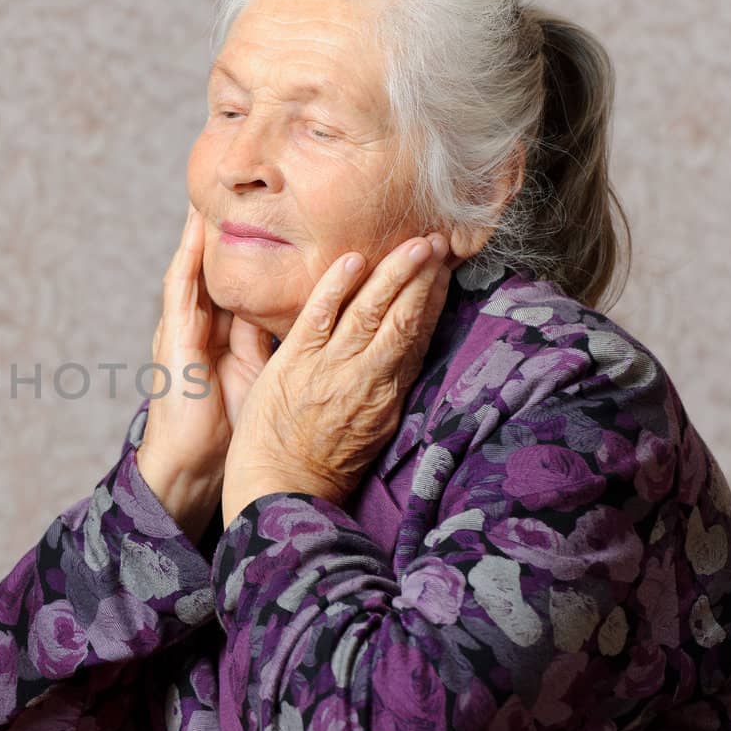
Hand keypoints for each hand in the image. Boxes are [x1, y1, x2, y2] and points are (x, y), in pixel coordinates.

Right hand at [137, 204, 274, 537]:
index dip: (263, 242)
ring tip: (212, 186)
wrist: (195, 465)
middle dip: (232, 222)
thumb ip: (277, 340)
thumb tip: (315, 314)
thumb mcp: (265, 374)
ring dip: (205, 227)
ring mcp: (185, 327)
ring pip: (199, 264)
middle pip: (221, 262)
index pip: (249, 276)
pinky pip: (180, 288)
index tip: (278, 207)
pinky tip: (195, 227)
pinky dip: (188, 256)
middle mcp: (206, 322)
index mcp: (229, 331)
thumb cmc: (231, 430)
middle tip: (241, 177)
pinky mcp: (173, 338)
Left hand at [221, 232, 452, 522]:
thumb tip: (399, 357)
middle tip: (441, 240)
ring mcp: (331, 369)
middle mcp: (368, 379)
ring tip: (417, 242)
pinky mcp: (294, 364)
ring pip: (372, 311)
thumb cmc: (321, 464)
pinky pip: (319, 316)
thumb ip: (382, 389)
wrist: (281, 491)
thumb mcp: (369, 429)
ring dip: (396, 273)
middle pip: (406, 318)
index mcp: (388, 395)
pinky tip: (354, 259)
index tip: (448, 268)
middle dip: (426, 277)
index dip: (436, 299)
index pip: (419, 336)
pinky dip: (336, 286)